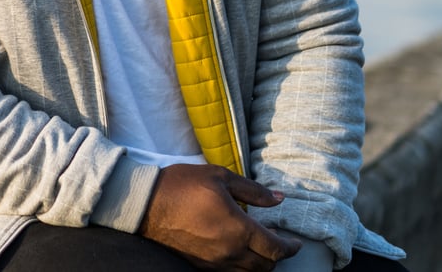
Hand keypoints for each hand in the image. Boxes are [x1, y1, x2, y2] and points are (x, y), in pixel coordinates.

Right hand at [138, 164, 302, 270]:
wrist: (145, 204)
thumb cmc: (182, 185)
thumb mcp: (220, 177)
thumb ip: (253, 191)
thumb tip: (279, 199)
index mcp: (239, 229)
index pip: (275, 248)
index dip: (290, 247)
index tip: (296, 242)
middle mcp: (230, 251)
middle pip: (266, 265)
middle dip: (277, 256)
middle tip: (279, 242)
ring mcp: (215, 261)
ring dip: (260, 263)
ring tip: (260, 248)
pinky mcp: (201, 265)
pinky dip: (241, 266)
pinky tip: (238, 251)